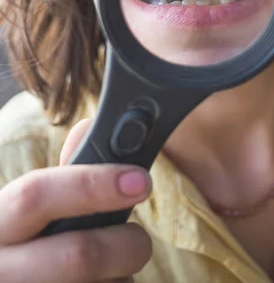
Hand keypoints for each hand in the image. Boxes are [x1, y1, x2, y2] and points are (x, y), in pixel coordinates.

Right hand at [0, 119, 151, 281]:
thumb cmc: (20, 251)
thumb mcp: (22, 216)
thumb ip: (60, 180)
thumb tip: (86, 127)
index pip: (36, 195)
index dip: (91, 185)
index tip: (139, 180)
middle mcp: (1, 269)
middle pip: (78, 255)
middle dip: (125, 245)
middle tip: (138, 241)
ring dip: (119, 281)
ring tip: (109, 274)